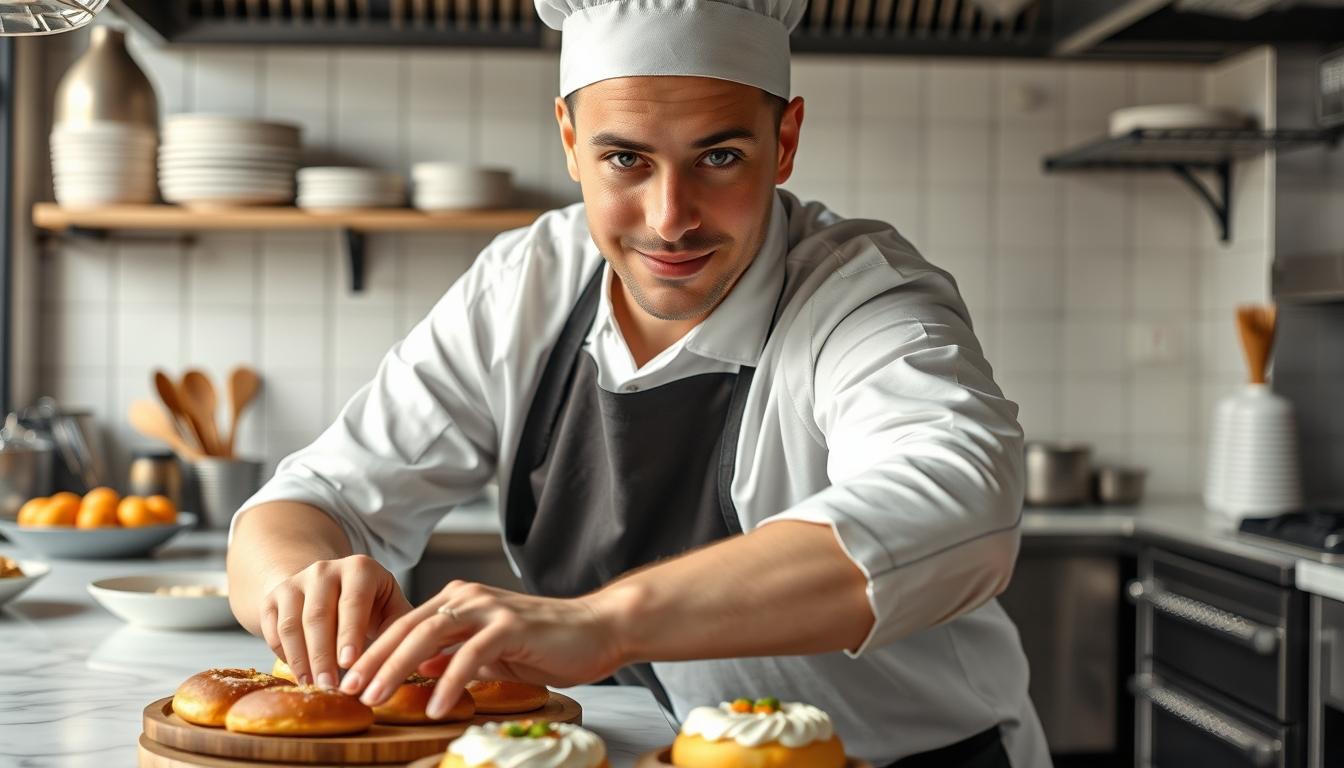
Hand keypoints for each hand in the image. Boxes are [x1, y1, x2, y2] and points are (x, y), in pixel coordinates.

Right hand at [259, 554, 412, 688]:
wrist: (328, 584)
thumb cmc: (370, 604)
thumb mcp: (391, 607)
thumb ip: (401, 629)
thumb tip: (414, 660)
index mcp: (360, 568)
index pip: (353, 601)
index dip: (350, 633)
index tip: (349, 663)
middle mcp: (324, 569)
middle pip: (319, 616)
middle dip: (323, 655)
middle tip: (329, 686)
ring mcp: (295, 582)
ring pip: (292, 625)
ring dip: (300, 660)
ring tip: (312, 686)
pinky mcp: (273, 597)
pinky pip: (274, 630)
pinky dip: (283, 655)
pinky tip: (298, 674)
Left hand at [338, 580, 624, 718]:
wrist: (599, 629)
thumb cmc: (549, 643)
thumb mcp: (492, 652)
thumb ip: (456, 656)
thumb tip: (421, 670)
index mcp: (459, 600)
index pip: (404, 626)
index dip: (373, 653)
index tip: (349, 681)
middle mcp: (468, 597)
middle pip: (407, 629)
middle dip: (373, 662)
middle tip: (349, 691)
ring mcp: (489, 608)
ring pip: (429, 637)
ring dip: (398, 669)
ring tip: (377, 699)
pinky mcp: (510, 625)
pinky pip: (469, 656)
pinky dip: (448, 683)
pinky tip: (435, 707)